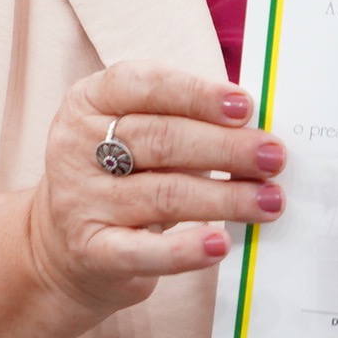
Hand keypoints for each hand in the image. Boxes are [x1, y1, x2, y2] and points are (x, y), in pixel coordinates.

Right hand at [23, 61, 285, 317]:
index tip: (245, 107)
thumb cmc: (122, 176)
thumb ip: (184, 120)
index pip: (144, 85)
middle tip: (273, 156)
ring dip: (226, 198)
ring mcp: (80, 201)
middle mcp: (77, 146)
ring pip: (164, 194)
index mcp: (89, 101)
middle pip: (161, 140)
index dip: (197, 94)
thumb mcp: (136, 133)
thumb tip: (256, 126)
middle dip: (226, 148)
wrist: (64, 248)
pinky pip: (145, 251)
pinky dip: (186, 249)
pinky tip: (220, 244)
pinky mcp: (91, 251)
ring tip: (270, 200)